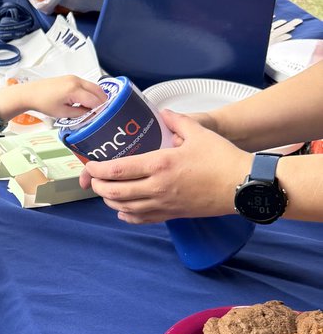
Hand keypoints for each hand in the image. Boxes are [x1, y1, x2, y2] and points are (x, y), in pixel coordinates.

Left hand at [0, 75, 105, 123]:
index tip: (102, 118)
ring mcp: (74, 78)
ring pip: (94, 87)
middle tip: (102, 113)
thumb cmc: (43, 103)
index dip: (100, 110)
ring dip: (97, 97)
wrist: (30, 93)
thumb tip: (92, 114)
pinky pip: (87, 85)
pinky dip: (90, 93)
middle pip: (98, 91)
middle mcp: (76, 81)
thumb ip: (80, 113)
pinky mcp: (71, 78)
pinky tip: (87, 102)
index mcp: (74, 90)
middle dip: (102, 102)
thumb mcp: (62, 113)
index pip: (94, 101)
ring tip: (95, 109)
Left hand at [80, 110, 252, 222]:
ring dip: (110, 201)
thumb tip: (164, 113)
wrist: (243, 186)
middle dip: (98, 186)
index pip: (116, 170)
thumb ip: (176, 121)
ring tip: (106, 191)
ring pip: (124, 208)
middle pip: (114, 192)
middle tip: (94, 179)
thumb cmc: (222, 159)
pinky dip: (127, 216)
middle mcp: (157, 188)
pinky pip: (142, 219)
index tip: (90, 165)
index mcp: (159, 165)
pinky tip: (123, 210)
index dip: (97, 169)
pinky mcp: (173, 214)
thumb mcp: (198, 132)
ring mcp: (164, 204)